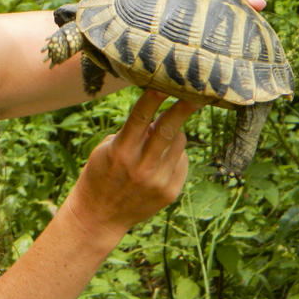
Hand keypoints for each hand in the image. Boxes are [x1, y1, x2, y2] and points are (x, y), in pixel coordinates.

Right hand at [63, 91, 195, 247]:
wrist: (100, 215)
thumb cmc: (100, 174)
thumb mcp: (105, 149)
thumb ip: (131, 134)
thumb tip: (160, 118)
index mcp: (120, 152)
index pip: (140, 118)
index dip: (154, 98)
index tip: (166, 82)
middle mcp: (141, 167)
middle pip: (169, 130)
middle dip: (184, 109)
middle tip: (198, 93)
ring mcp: (158, 181)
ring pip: (178, 144)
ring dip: (173, 133)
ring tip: (158, 139)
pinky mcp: (170, 192)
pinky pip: (181, 162)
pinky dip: (174, 155)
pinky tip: (158, 162)